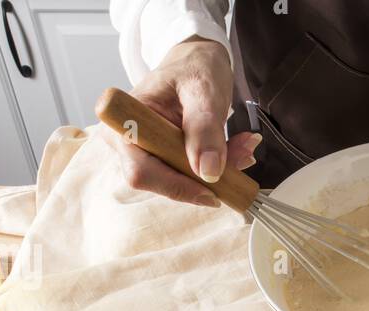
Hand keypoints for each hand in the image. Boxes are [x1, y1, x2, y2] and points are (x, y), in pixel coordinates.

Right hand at [107, 37, 260, 206]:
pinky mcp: (166, 161)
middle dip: (205, 178)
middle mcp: (128, 143)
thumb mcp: (203, 90)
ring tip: (243, 144)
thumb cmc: (193, 67)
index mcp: (125, 122)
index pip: (141, 171)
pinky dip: (219, 168)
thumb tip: (208, 172)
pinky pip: (193, 177)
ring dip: (218, 172)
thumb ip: (204, 128)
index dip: (176, 186)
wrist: (196, 63)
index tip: (213, 189)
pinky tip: (236, 148)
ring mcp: (146, 154)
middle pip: (162, 183)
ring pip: (182, 183)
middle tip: (243, 154)